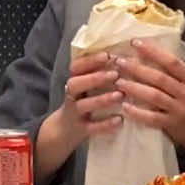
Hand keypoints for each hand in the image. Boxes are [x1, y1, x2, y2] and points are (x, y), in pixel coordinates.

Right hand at [34, 52, 121, 183]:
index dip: (90, 60)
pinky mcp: (81, 130)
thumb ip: (97, 72)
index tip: (107, 55)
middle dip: (95, 78)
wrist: (64, 130)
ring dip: (102, 99)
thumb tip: (120, 56)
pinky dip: (105, 124)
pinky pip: (92, 128)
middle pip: (76, 84)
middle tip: (115, 74)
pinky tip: (120, 120)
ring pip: (84, 105)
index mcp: (74, 81)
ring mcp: (75, 113)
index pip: (76, 67)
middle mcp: (71, 95)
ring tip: (120, 95)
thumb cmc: (82, 101)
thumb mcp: (85, 85)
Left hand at [115, 39, 184, 159]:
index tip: (135, 43)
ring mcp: (180, 111)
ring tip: (118, 82)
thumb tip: (146, 53)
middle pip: (160, 78)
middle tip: (119, 62)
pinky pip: (152, 118)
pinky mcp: (172, 125)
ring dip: (134, 88)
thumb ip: (174, 73)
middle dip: (137, 69)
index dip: (153, 51)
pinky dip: (137, 112)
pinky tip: (125, 107)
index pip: (172, 62)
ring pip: (154, 96)